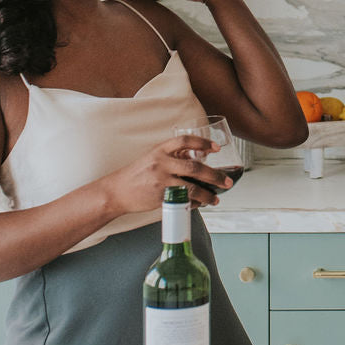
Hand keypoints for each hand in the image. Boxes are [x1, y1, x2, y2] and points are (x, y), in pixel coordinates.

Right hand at [102, 136, 232, 213]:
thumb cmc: (138, 174)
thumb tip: (196, 158)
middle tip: (227, 181)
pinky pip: (183, 200)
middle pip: (195, 167)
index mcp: (160, 150)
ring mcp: (161, 181)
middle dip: (215, 175)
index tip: (216, 149)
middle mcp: (161, 163)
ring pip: (192, 187)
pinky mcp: (160, 197)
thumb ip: (173, 157)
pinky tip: (201, 204)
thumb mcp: (153, 158)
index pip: (184, 141)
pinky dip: (195, 203)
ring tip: (217, 198)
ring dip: (208, 194)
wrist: (117, 191)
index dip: (202, 143)